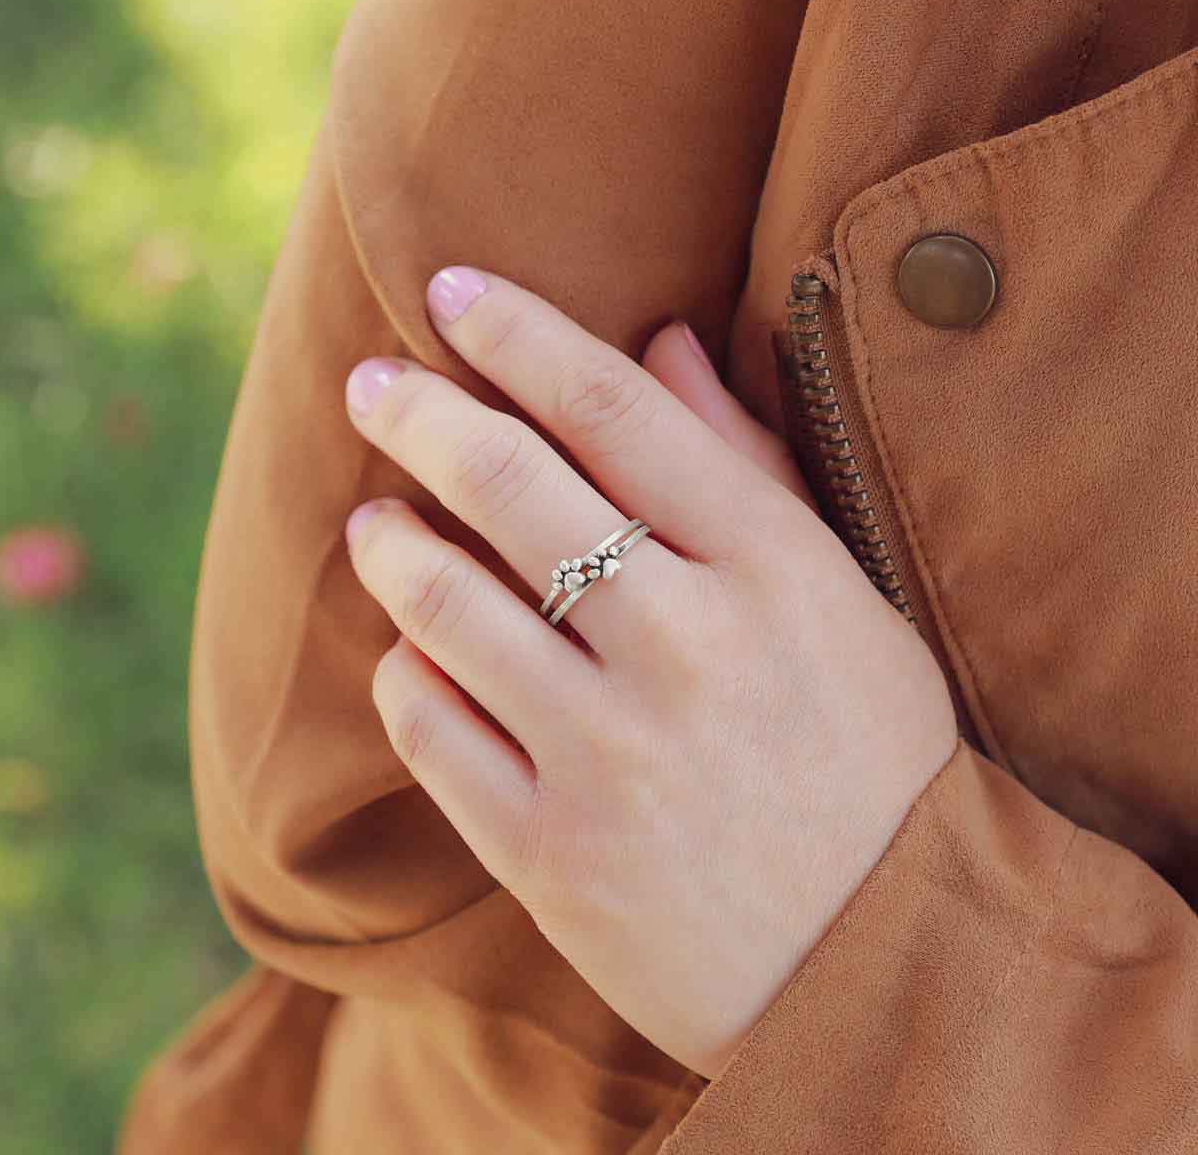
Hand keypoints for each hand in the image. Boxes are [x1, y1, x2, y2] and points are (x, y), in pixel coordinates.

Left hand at [342, 266, 956, 1078]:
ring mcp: (610, 758)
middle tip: (371, 382)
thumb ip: (749, 465)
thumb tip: (660, 340)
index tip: (451, 292)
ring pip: (447, 604)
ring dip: (390, 542)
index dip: (520, 335)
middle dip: (421, 413)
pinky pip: (430, 729)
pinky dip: (405, 672)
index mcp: (774, 571)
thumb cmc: (870, 758)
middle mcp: (686, 650)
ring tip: (374, 518)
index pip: (616, 413)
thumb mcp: (843, 599)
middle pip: (511, 486)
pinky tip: (412, 650)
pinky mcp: (550, 855)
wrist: (879, 958)